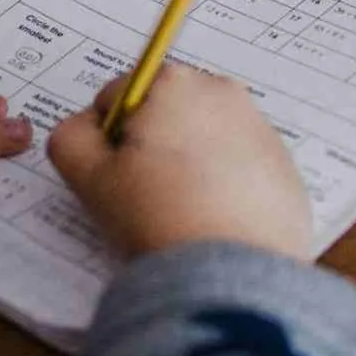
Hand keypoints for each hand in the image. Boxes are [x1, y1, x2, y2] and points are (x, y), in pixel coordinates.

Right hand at [48, 65, 311, 260]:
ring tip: (183, 213)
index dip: (105, 141)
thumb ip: (70, 137)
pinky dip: (224, 187)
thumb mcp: (88, 177)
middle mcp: (223, 91)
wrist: (233, 273)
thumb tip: (86, 126)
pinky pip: (240, 168)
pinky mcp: (285, 168)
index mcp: (173, 82)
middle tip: (147, 196)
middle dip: (151, 146)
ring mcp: (261, 129)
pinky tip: (214, 223)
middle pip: (164, 114)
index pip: (115, 98)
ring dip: (188, 165)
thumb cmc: (155, 215)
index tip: (116, 178)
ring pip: (203, 140)